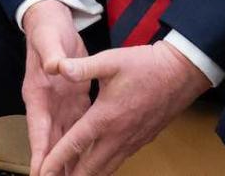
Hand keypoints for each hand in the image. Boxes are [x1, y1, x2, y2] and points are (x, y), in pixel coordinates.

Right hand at [21, 0, 91, 175]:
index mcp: (37, 93)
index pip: (38, 128)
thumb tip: (55, 66)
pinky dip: (82, 147)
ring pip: (64, 140)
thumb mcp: (48, 41)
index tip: (40, 173)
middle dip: (54, 166)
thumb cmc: (47, 31)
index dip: (40, 152)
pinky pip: (78, 129)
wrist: (52, 22)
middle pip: (50, 142)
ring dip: (68, 161)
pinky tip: (88, 161)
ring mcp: (59, 105)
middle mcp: (46, 105)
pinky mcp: (74, 102)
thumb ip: (53, 55)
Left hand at [39, 42, 211, 175]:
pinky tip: (97, 168)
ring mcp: (131, 141)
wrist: (181, 74)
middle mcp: (118, 135)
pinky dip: (104, 169)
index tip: (43, 172)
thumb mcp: (110, 60)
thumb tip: (57, 67)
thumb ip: (82, 67)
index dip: (56, 160)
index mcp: (105, 117)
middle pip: (90, 167)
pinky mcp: (141, 140)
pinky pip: (118, 161)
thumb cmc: (144, 65)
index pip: (75, 144)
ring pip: (106, 168)